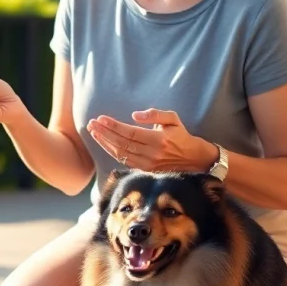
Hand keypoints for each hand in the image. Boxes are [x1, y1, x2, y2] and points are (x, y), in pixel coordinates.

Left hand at [86, 108, 217, 171]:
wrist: (194, 160)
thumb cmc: (181, 136)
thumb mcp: (173, 119)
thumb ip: (155, 114)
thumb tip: (134, 115)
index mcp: (158, 140)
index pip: (130, 133)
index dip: (114, 126)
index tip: (100, 119)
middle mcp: (151, 154)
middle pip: (122, 143)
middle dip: (104, 133)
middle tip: (91, 123)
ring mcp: (147, 165)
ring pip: (120, 153)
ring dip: (104, 142)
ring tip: (93, 131)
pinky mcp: (145, 171)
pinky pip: (124, 161)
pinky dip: (111, 151)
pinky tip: (104, 143)